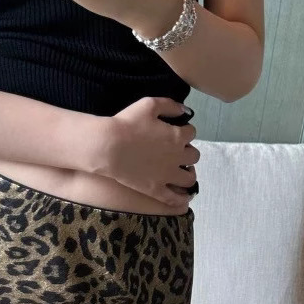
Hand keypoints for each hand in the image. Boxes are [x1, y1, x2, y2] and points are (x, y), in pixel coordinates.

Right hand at [93, 97, 199, 212]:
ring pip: (189, 178)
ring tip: (181, 172)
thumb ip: (170, 105)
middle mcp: (177, 157)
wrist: (109, 147)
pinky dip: (182, 199)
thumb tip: (185, 111)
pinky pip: (174, 199)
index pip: (191, 133)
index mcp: (177, 136)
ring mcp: (167, 175)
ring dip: (188, 173)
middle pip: (194, 156)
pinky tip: (183, 198)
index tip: (177, 132)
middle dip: (188, 152)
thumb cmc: (126, 123)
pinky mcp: (156, 190)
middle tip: (177, 152)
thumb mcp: (149, 104)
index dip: (185, 131)